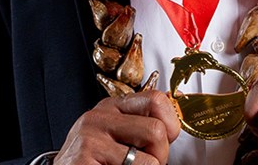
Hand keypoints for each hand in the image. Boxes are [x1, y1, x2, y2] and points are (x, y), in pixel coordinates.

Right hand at [56, 91, 180, 164]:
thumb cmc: (92, 162)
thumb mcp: (115, 138)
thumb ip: (140, 129)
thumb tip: (173, 129)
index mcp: (111, 107)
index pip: (156, 99)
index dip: (170, 125)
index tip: (163, 143)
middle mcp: (99, 117)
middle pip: (156, 130)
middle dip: (159, 156)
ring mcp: (90, 137)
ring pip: (150, 160)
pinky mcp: (84, 158)